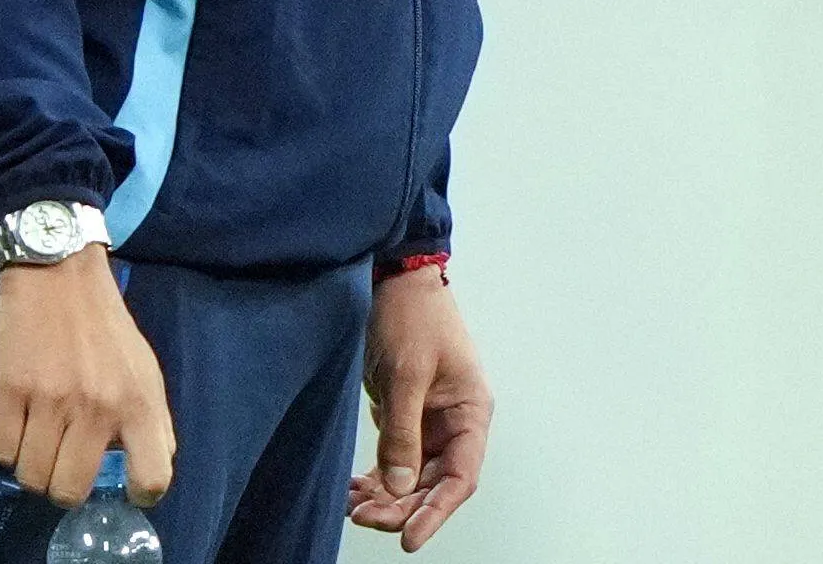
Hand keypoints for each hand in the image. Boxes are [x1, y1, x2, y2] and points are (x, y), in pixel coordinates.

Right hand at [0, 247, 174, 507]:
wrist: (58, 274)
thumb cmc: (104, 328)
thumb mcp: (144, 370)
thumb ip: (149, 422)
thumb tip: (150, 474)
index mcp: (139, 402)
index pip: (153, 475)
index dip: (140, 493)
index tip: (126, 490)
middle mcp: (97, 406)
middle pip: (69, 490)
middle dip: (63, 487)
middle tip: (62, 464)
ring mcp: (50, 400)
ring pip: (31, 476)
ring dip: (32, 466)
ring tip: (39, 440)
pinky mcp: (9, 390)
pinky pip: (0, 452)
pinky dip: (6, 446)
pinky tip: (17, 423)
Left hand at [348, 268, 490, 551]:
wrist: (398, 283)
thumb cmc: (414, 319)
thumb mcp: (406, 375)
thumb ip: (403, 433)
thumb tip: (401, 487)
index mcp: (470, 411)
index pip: (460, 476)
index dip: (437, 511)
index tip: (409, 539)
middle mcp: (455, 423)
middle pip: (434, 484)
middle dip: (401, 507)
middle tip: (363, 518)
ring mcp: (431, 422)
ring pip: (412, 478)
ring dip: (386, 497)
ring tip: (352, 507)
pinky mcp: (407, 418)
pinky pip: (396, 461)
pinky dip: (376, 480)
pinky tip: (354, 491)